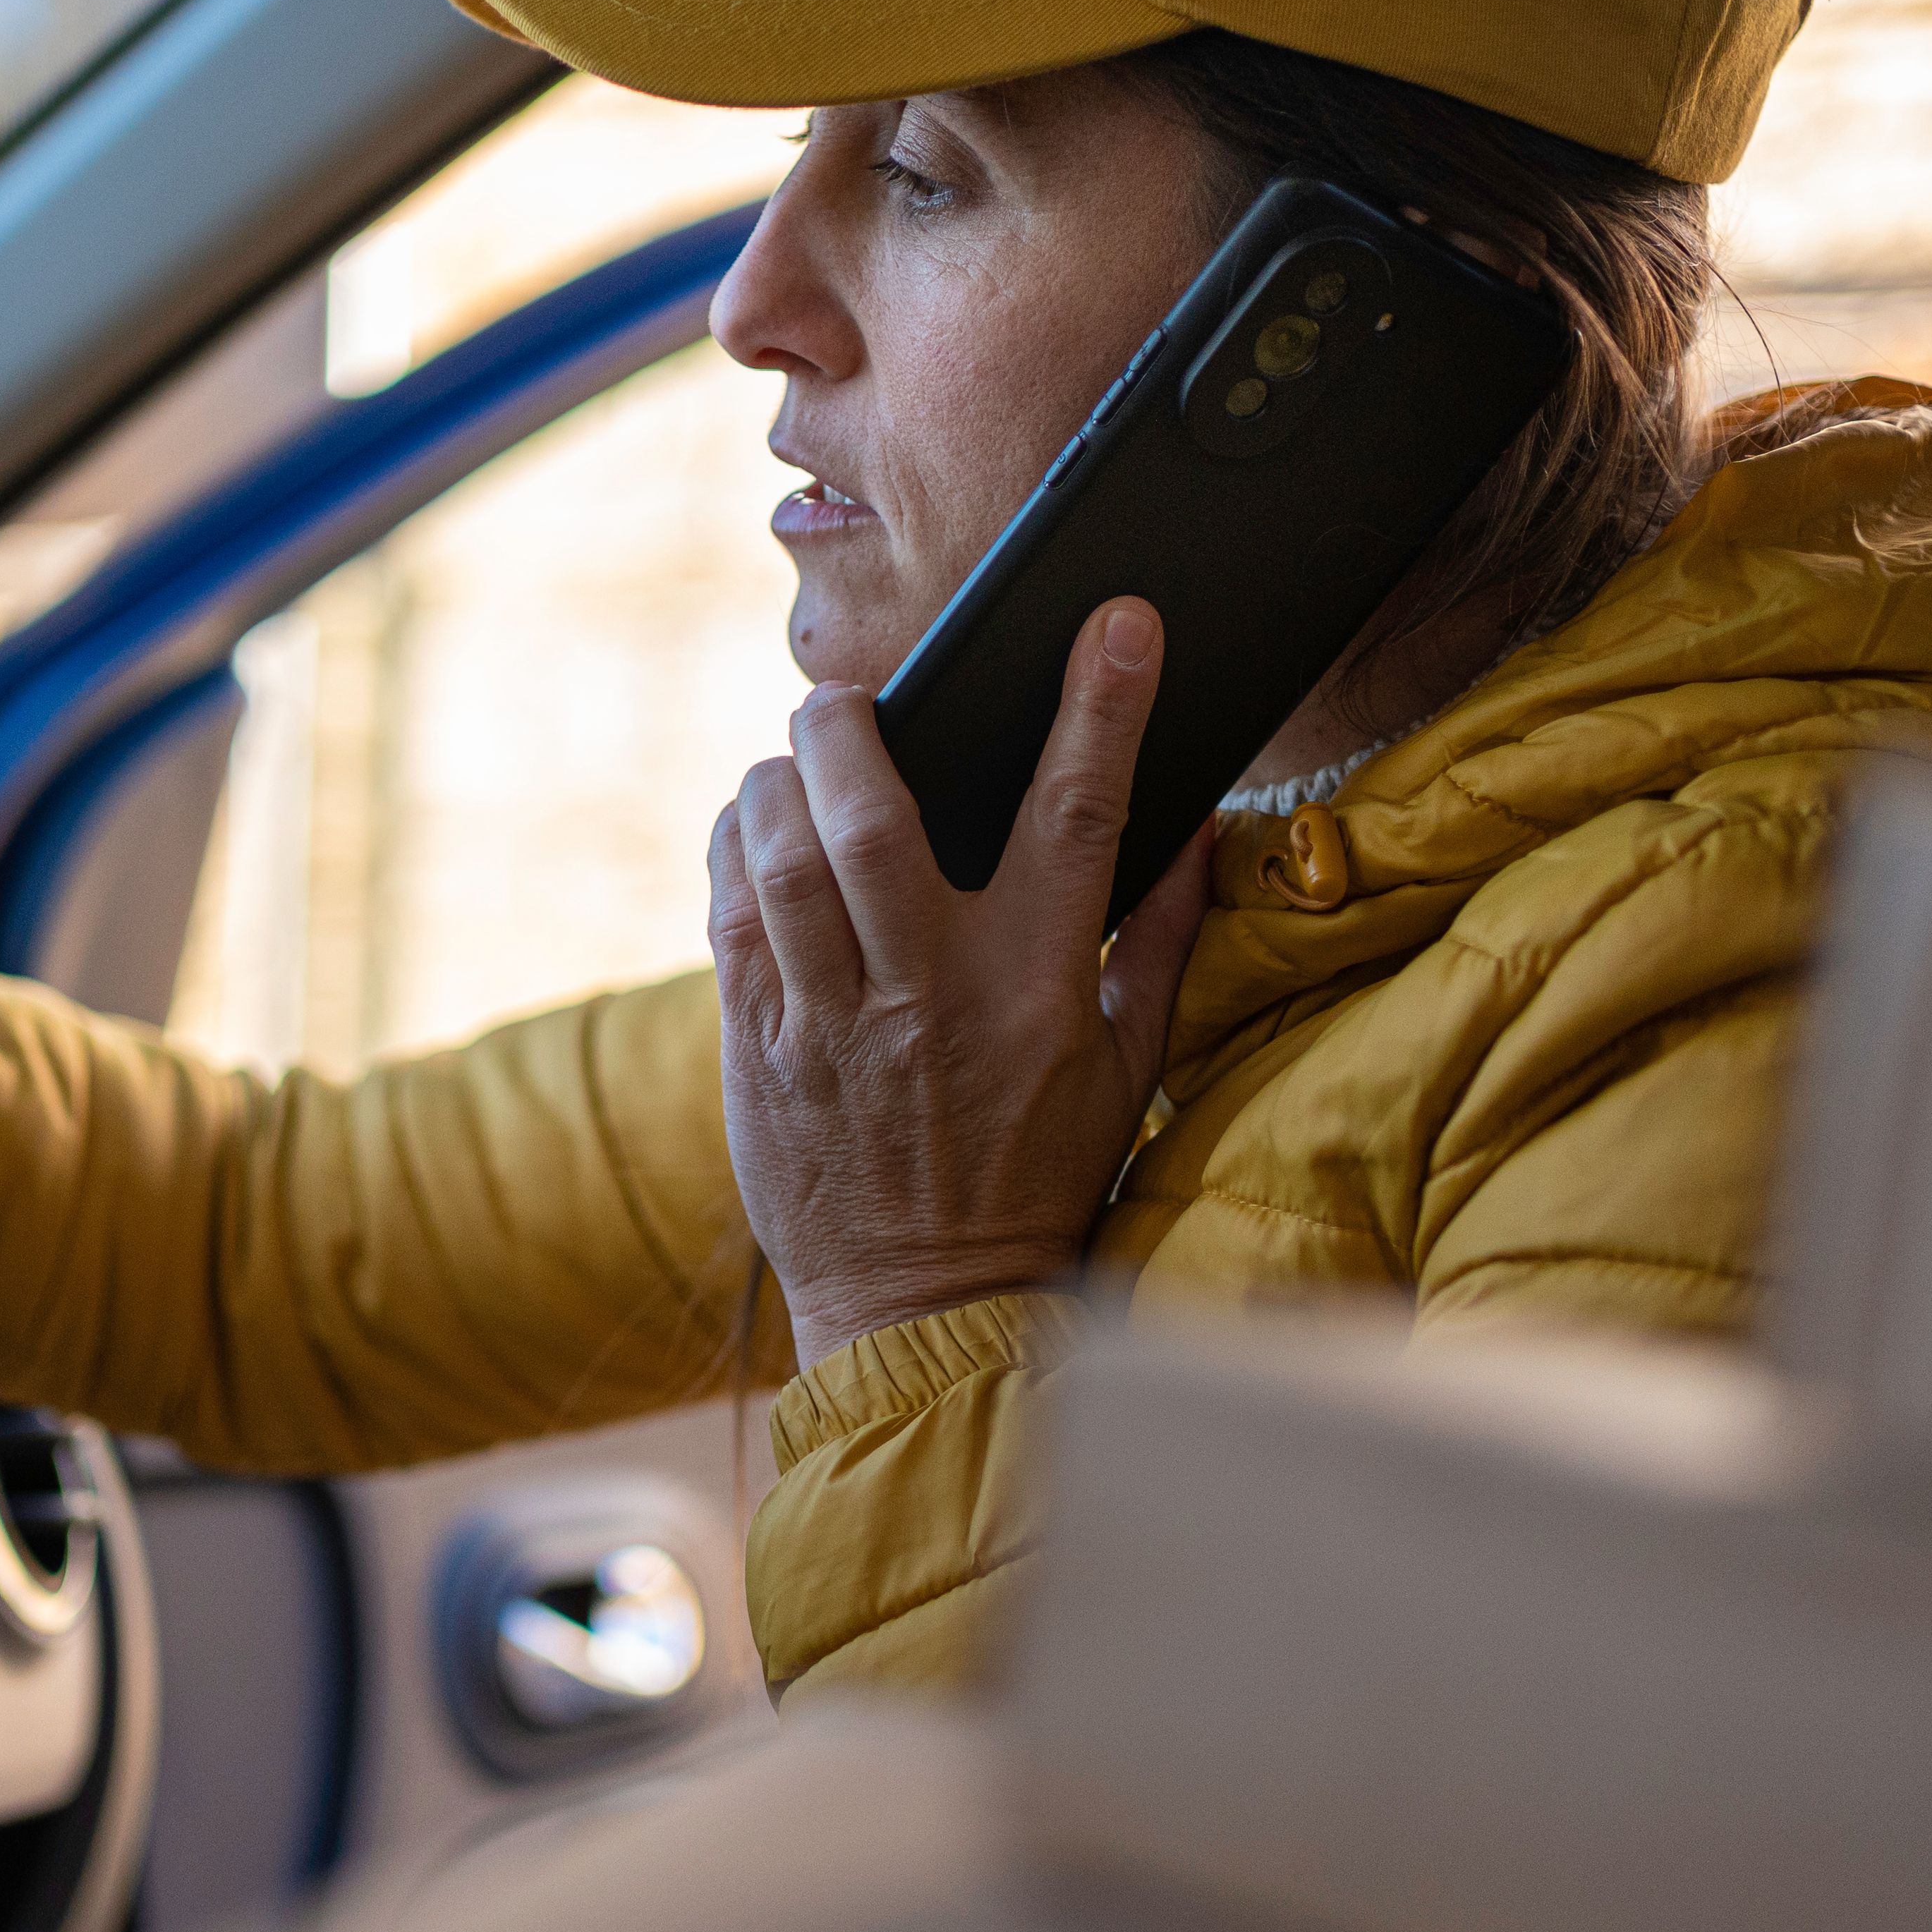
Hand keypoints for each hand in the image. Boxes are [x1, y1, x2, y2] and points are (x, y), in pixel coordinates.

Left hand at [708, 598, 1211, 1362]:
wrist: (924, 1309)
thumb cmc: (1036, 1180)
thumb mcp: (1126, 1070)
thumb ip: (1162, 945)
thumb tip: (1203, 832)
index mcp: (1037, 991)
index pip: (1078, 816)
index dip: (1101, 707)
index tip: (1117, 622)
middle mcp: (928, 997)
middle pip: (873, 814)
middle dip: (851, 726)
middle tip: (849, 699)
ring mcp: (830, 1025)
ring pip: (780, 855)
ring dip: (777, 784)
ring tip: (797, 766)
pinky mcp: (757, 1051)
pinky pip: (728, 917)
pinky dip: (734, 854)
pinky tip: (755, 836)